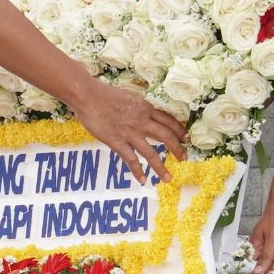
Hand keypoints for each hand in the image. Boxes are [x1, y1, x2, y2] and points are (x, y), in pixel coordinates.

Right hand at [71, 79, 186, 183]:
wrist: (88, 96)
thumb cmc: (103, 93)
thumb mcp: (127, 96)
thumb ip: (136, 107)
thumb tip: (140, 112)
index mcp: (144, 108)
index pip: (168, 120)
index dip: (179, 130)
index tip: (185, 138)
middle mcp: (141, 121)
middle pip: (166, 137)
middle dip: (177, 149)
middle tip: (184, 158)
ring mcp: (130, 133)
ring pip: (151, 153)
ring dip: (160, 167)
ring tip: (168, 178)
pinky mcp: (117, 142)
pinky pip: (131, 159)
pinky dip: (137, 171)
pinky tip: (143, 180)